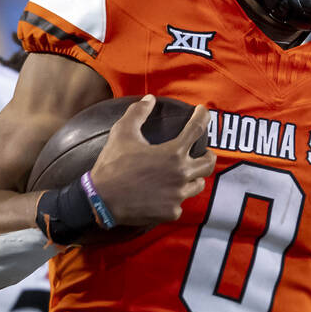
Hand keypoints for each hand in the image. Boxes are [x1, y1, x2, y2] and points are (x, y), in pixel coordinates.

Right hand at [91, 96, 215, 226]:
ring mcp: (177, 196)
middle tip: (202, 152)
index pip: (196, 130)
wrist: (101, 200)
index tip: (203, 111)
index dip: (202, 117)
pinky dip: (175, 197)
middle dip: (208, 155)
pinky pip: (180, 203)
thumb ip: (137, 113)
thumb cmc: (112, 164)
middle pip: (209, 163)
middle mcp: (180, 175)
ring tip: (186, 174)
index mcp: (172, 153)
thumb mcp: (122, 133)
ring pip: (198, 185)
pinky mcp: (171, 212)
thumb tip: (149, 99)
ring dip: (194, 177)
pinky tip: (166, 194)